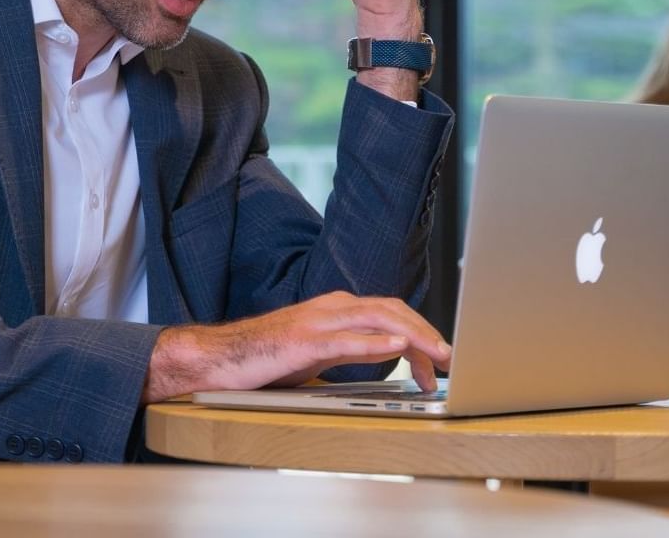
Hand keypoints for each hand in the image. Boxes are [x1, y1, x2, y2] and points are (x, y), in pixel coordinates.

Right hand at [141, 291, 451, 402]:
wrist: (218, 358)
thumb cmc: (266, 358)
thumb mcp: (319, 353)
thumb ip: (353, 349)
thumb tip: (391, 356)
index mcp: (337, 309)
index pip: (392, 314)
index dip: (422, 333)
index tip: (440, 360)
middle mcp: (332, 307)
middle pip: (393, 311)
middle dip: (427, 333)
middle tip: (450, 360)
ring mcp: (317, 321)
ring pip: (378, 320)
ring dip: (413, 337)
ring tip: (437, 355)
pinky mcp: (302, 342)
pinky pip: (346, 340)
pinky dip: (375, 344)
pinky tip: (396, 350)